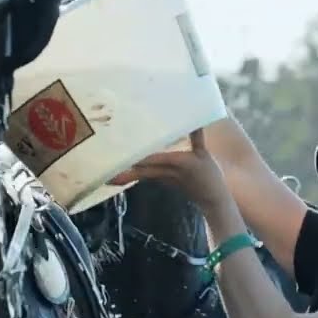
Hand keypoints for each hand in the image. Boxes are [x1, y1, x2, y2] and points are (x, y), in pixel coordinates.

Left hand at [108, 129, 230, 211]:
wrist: (211, 199)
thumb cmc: (209, 175)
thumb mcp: (204, 154)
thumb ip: (197, 136)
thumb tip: (196, 119)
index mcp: (178, 163)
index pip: (155, 158)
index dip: (141, 156)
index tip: (126, 153)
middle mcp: (166, 171)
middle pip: (142, 170)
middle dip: (125, 171)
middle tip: (106, 172)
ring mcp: (162, 177)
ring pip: (140, 175)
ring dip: (124, 176)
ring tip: (106, 176)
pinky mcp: (160, 180)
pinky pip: (144, 175)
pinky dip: (132, 174)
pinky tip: (118, 174)